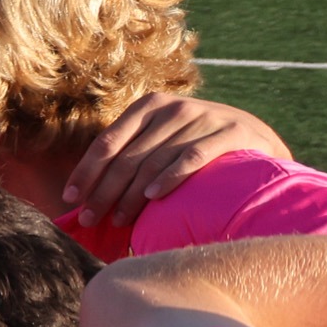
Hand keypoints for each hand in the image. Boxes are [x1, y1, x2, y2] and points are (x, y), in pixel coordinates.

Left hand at [59, 95, 280, 230]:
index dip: (86, 171)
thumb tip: (82, 194)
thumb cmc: (194, 144)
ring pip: (155, 162)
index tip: (70, 198)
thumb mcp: (160, 139)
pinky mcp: (230, 131)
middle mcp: (173, 108)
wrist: (256, 137)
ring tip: (118, 220)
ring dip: (132, 195)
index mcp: (149, 106)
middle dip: (105, 191)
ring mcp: (203, 118)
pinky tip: (154, 197)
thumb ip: (128, 155)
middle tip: (90, 219)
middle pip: (128, 157)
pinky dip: (171, 177)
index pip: (107, 142)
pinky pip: (192, 158)